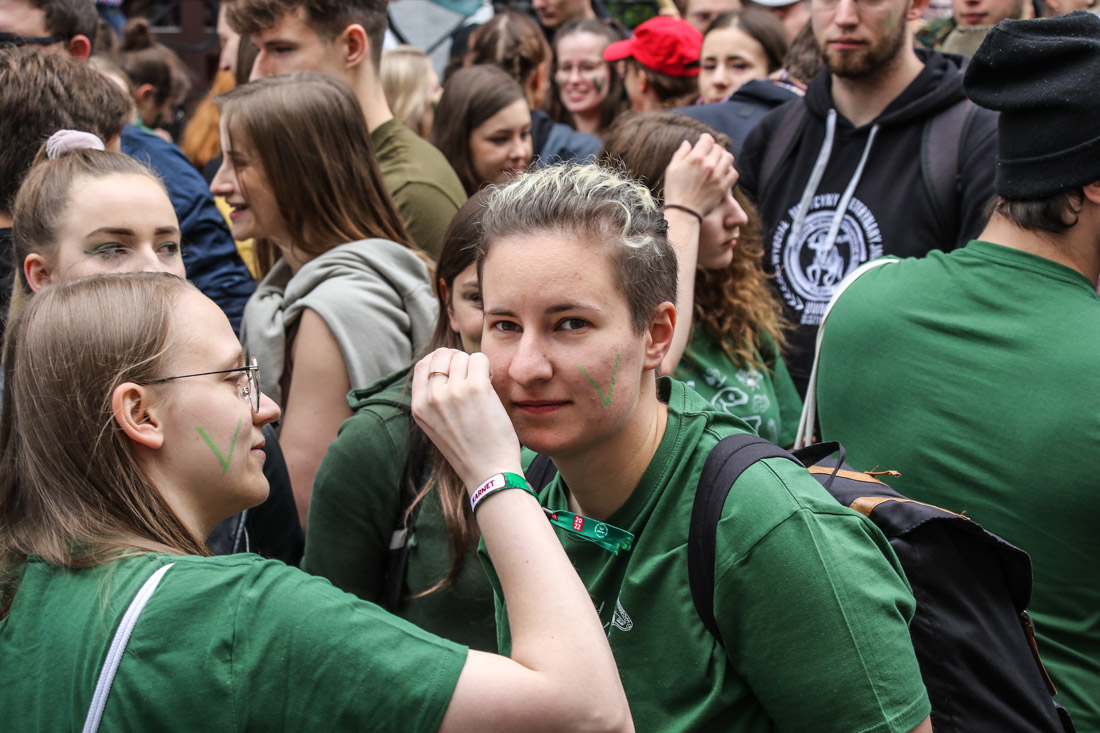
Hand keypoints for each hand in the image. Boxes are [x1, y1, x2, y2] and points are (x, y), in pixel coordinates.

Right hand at [411, 348, 522, 491]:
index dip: (439, 360)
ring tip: (483, 386)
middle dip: (459, 360)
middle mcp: (432, 397)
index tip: (455, 368)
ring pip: (462, 356)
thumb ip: (434, 399)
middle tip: (472, 377)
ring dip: (475, 366)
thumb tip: (445, 366)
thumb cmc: (469, 450)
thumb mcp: (437, 425)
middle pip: (442, 356)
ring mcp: (453, 392)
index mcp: (419, 407)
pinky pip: (480, 359)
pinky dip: (488, 368)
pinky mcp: (476, 388)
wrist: (488, 472)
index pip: (421, 365)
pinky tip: (492, 386)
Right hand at [662, 133, 736, 224]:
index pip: (707, 140)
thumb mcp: (672, 169)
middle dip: (713, 149)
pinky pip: (733, 173)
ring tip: (718, 162)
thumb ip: (681, 153)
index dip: (705, 139)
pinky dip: (729, 170)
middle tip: (710, 153)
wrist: (683, 212)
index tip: (704, 141)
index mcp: (695, 158)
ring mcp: (718, 176)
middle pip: (718, 148)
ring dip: (723, 157)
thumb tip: (688, 143)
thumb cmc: (674, 190)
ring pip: (728, 158)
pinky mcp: (723, 187)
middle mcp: (709, 165)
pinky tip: (723, 173)